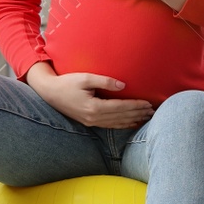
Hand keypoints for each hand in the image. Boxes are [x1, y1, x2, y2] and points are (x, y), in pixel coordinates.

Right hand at [25, 63, 153, 128]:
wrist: (49, 92)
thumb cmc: (66, 82)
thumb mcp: (85, 78)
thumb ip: (104, 81)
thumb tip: (122, 85)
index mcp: (93, 107)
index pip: (121, 107)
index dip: (136, 105)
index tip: (148, 103)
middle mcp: (93, 118)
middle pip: (121, 117)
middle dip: (138, 114)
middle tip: (153, 111)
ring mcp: (91, 122)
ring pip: (117, 123)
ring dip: (133, 120)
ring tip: (146, 117)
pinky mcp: (89, 122)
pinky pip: (110, 126)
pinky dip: (122, 125)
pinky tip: (131, 123)